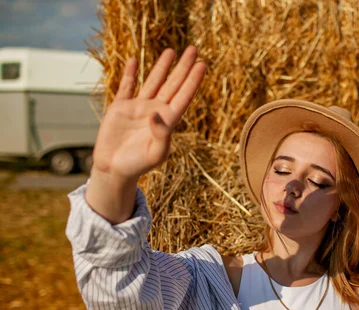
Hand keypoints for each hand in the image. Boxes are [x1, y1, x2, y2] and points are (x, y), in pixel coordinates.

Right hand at [92, 46, 206, 180]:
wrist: (114, 169)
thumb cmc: (139, 165)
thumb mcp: (156, 154)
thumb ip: (161, 136)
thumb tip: (157, 114)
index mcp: (168, 121)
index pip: (184, 96)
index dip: (193, 80)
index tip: (202, 64)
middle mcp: (156, 111)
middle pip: (173, 84)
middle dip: (183, 67)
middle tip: (194, 49)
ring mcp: (138, 107)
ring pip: (153, 82)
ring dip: (162, 67)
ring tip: (171, 51)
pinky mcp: (120, 108)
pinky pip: (126, 86)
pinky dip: (130, 73)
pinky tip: (134, 60)